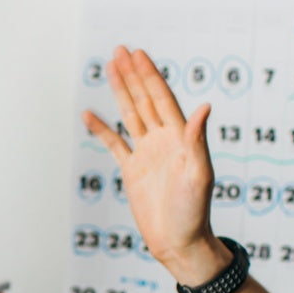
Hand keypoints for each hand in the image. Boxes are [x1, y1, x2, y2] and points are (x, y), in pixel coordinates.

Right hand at [81, 47, 224, 281]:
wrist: (179, 242)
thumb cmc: (194, 212)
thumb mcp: (199, 174)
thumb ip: (198, 140)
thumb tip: (204, 106)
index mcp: (180, 138)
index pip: (162, 98)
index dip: (150, 75)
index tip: (139, 54)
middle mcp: (163, 140)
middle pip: (144, 99)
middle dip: (133, 75)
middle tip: (121, 50)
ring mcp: (147, 154)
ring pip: (130, 115)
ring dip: (121, 92)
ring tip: (110, 68)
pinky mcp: (133, 170)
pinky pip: (114, 144)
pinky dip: (102, 129)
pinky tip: (89, 114)